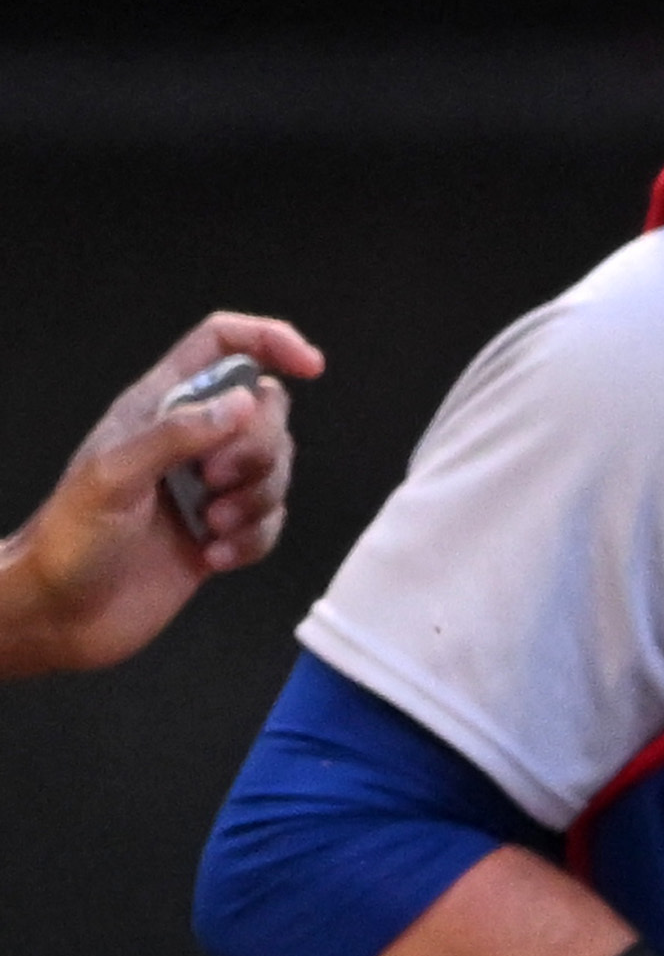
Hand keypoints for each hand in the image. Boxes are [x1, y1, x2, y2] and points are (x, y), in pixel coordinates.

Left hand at [0, 312, 325, 678]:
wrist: (61, 614)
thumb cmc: (72, 538)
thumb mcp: (115, 475)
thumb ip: (178, 434)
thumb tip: (246, 401)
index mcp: (158, 407)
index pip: (222, 344)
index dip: (269, 340)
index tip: (310, 368)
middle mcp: (190, 440)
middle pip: (266, 411)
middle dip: (259, 449)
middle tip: (213, 483)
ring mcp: (208, 489)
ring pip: (276, 469)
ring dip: (256, 500)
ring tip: (211, 527)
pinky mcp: (221, 534)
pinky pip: (270, 522)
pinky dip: (252, 541)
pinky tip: (212, 558)